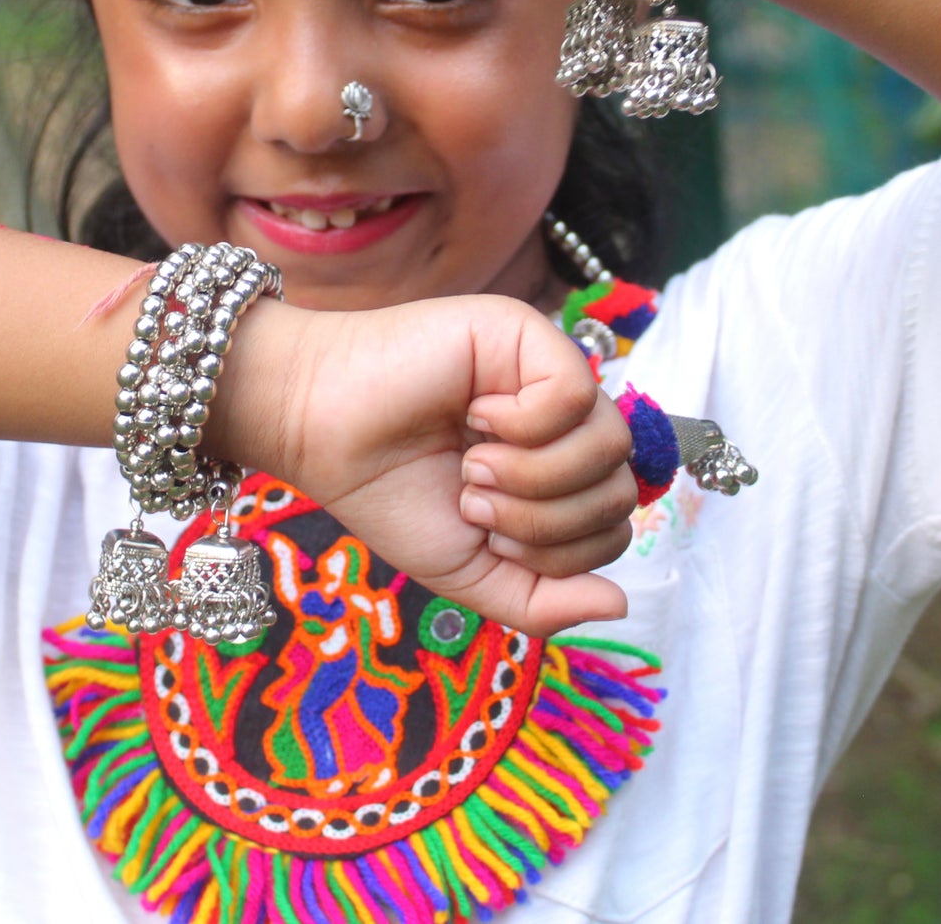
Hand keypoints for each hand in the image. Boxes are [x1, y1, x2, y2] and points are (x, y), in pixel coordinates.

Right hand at [228, 294, 635, 635]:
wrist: (318, 431)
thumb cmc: (386, 491)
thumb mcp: (470, 570)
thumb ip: (542, 602)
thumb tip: (622, 606)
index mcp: (551, 472)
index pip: (612, 527)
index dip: (557, 551)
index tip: (482, 527)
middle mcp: (559, 421)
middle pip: (618, 491)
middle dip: (543, 521)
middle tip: (472, 496)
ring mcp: (546, 374)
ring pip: (607, 445)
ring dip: (533, 476)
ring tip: (473, 464)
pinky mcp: (527, 334)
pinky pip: (576, 393)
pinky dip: (528, 424)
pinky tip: (477, 414)